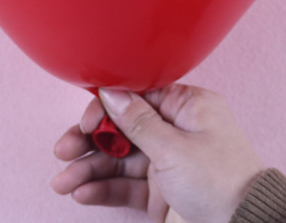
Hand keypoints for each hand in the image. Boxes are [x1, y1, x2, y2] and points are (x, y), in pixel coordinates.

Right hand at [51, 84, 263, 222]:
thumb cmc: (222, 182)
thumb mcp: (175, 148)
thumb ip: (137, 122)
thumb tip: (111, 92)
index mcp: (186, 107)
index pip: (136, 97)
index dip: (106, 107)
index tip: (85, 121)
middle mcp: (174, 130)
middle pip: (122, 128)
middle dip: (89, 141)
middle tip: (62, 151)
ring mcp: (167, 162)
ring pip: (119, 159)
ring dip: (89, 169)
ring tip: (63, 183)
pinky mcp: (162, 192)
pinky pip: (127, 185)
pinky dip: (104, 188)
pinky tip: (82, 193)